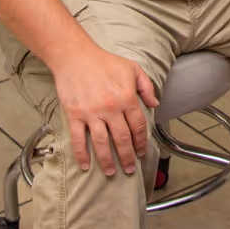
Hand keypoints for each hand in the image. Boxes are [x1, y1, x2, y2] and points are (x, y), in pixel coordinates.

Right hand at [50, 44, 158, 175]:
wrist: (75, 56)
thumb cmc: (103, 61)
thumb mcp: (132, 68)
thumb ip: (146, 86)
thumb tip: (155, 104)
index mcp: (127, 98)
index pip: (138, 126)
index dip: (141, 142)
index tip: (142, 152)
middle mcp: (111, 108)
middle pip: (122, 139)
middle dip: (127, 157)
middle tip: (130, 169)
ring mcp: (92, 113)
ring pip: (102, 143)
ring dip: (107, 161)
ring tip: (111, 172)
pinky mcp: (74, 115)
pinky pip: (79, 139)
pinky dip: (82, 154)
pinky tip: (85, 165)